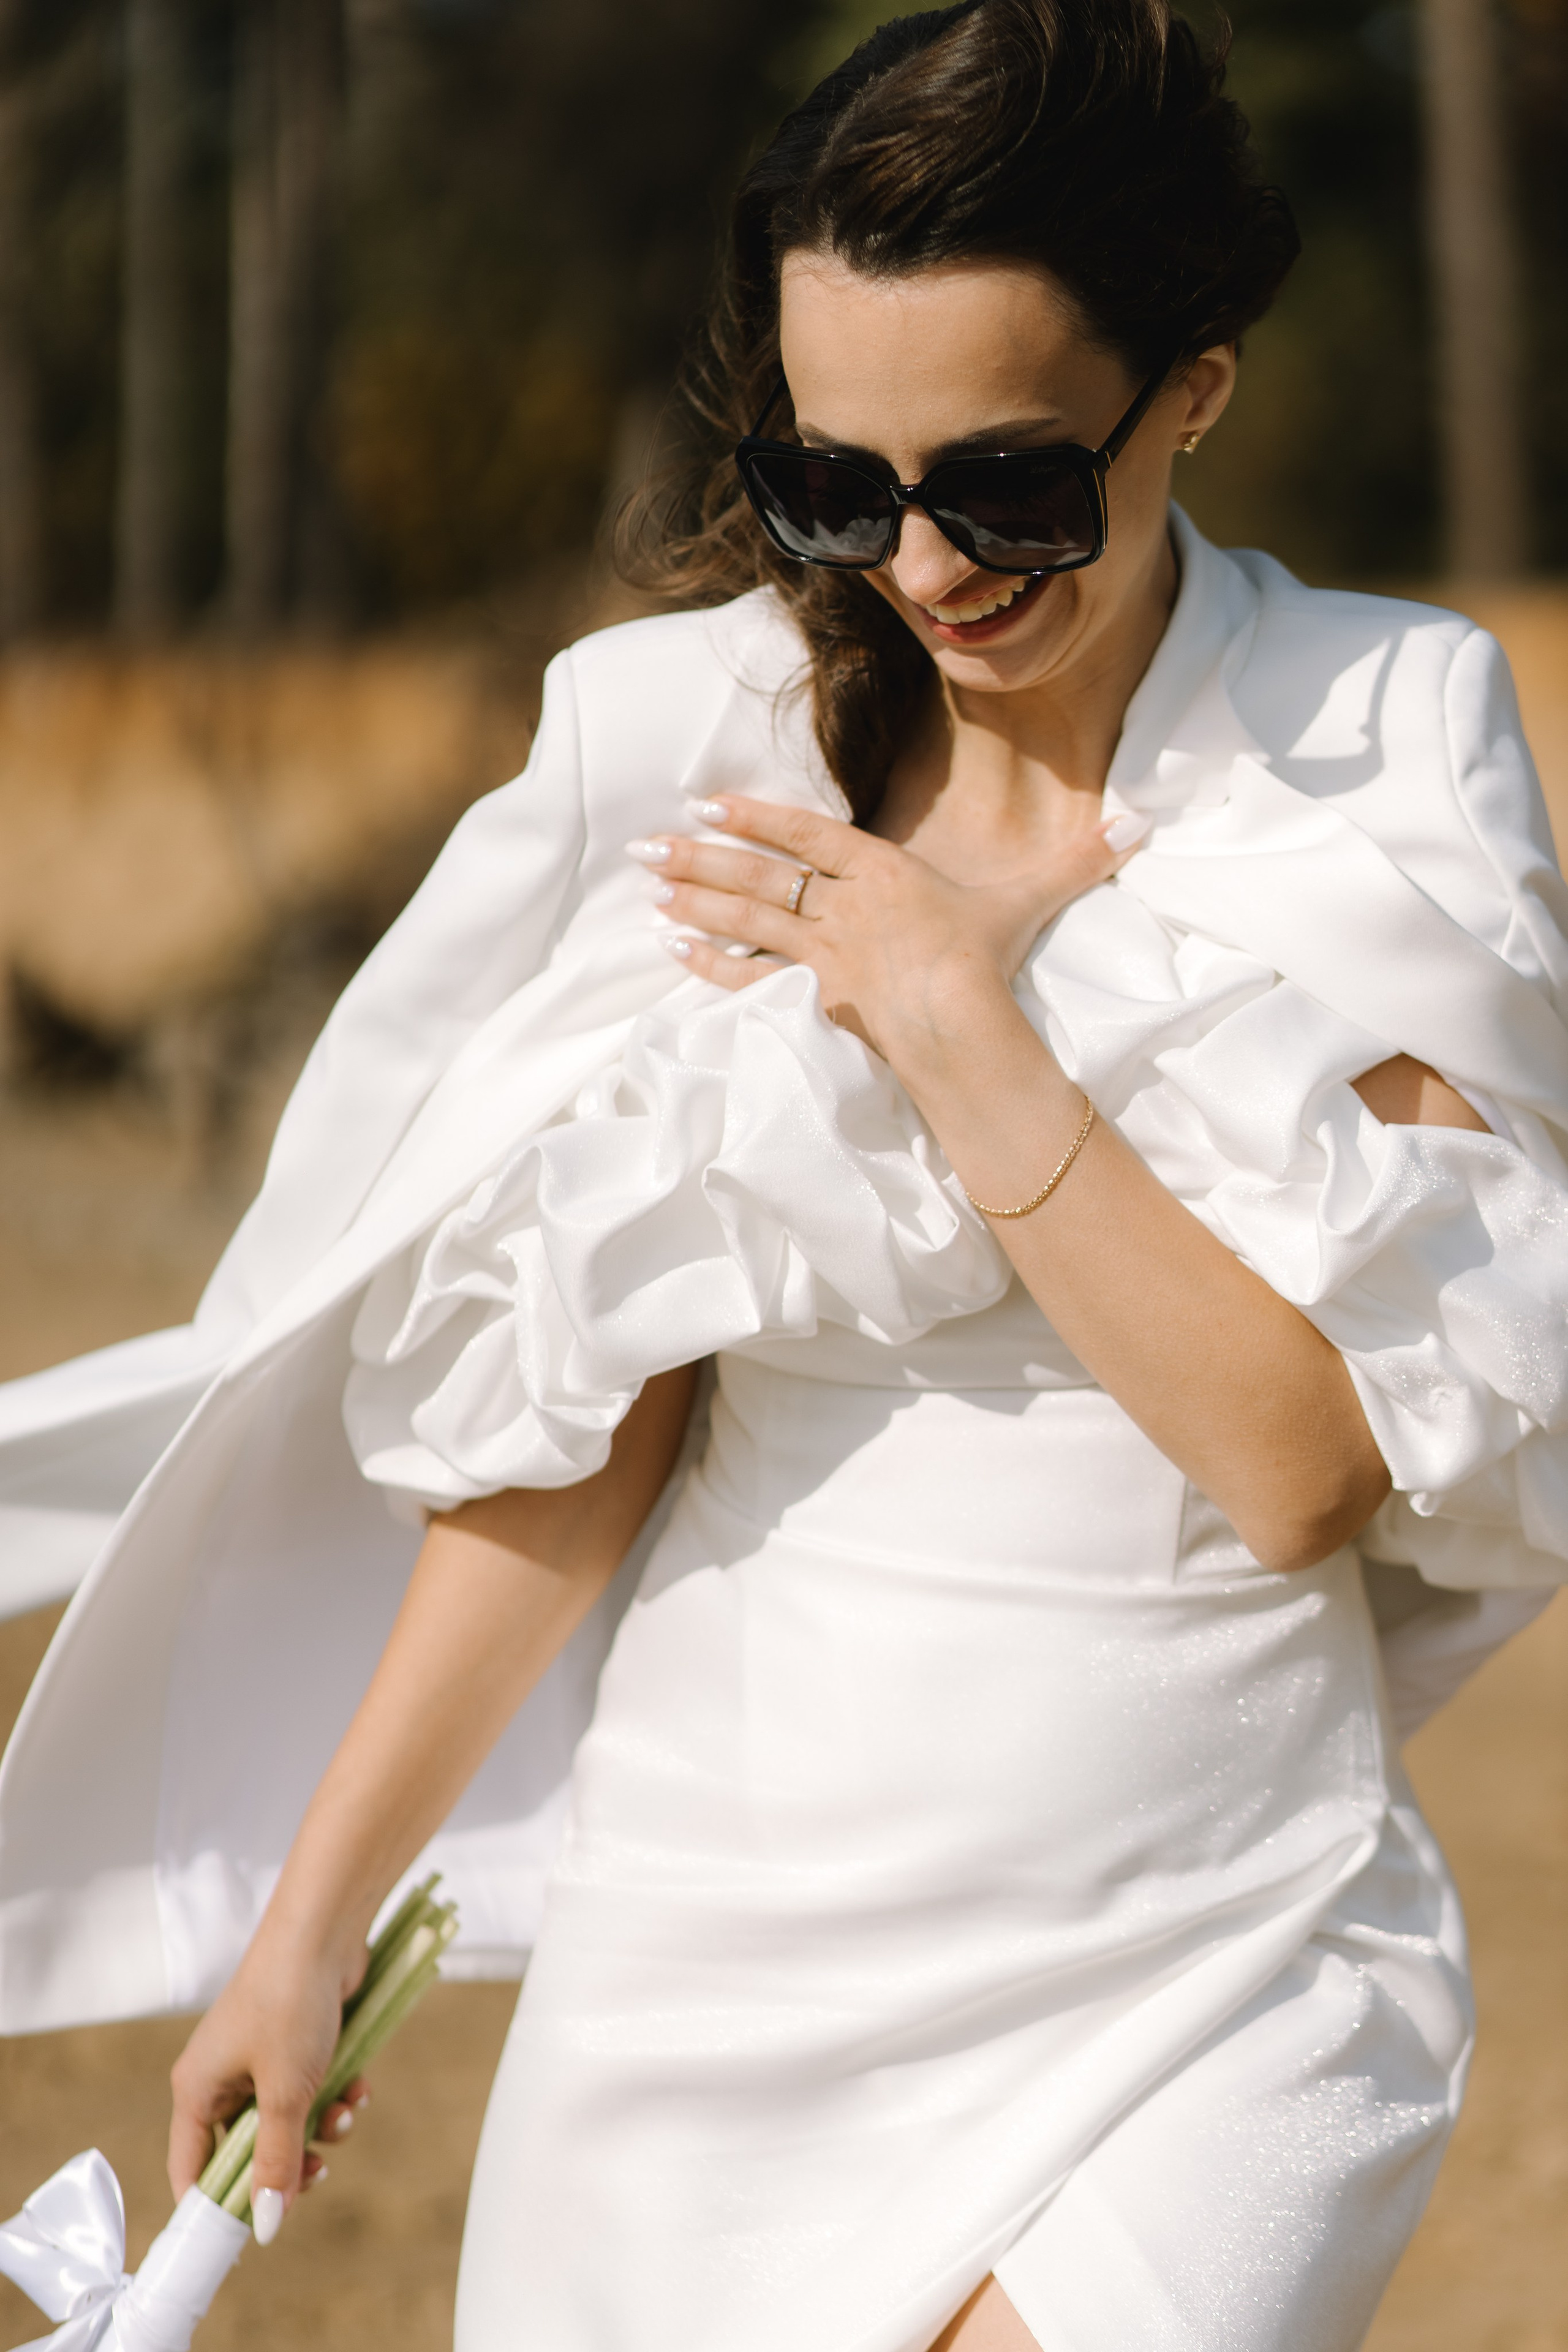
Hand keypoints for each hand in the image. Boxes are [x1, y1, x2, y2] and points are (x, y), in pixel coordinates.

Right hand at [169, 1919, 370, 2235]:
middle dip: (289, 2164)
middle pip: (246, 2151)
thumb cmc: (290, 2003)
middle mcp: (222, 2075)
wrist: (324, 1929)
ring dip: (323, 2127)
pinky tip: (360, 2086)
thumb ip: (276, 2161)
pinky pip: (311, 2090)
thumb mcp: (284, 2094)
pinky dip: (336, 2094)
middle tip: (320, 2171)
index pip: (191, 2170)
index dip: (217, 2208)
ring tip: (346, 2113)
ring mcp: (259, 2057)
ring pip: (287, 2122)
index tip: (251, 2235)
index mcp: (197, 2089)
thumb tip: (268, 2224)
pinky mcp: (295, 2043)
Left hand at [630, 795, 1146, 1071]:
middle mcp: (841, 907)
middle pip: (759, 875)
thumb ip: (1078, 859)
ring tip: (647, 883)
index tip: (708, 802)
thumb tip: (1143, 822)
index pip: (808, 835)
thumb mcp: (1030, 902)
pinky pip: (748, 977)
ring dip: (693, 898)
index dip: (757, 815)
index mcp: (882, 872)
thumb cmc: (991, 964)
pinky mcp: (813, 998)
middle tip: (644, 845)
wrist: (965, 1030)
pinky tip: (673, 946)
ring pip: (745, 918)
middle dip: (699, 857)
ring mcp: (821, 954)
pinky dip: (709, 961)